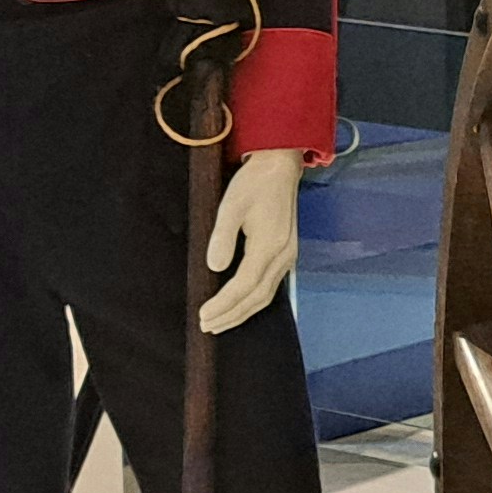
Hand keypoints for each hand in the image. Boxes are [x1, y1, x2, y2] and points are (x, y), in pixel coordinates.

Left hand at [200, 148, 306, 333]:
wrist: (280, 167)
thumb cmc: (254, 183)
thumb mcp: (231, 205)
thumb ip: (223, 238)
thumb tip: (215, 268)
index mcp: (270, 245)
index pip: (244, 285)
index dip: (224, 303)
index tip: (203, 315)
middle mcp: (283, 256)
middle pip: (257, 297)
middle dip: (231, 314)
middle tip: (207, 326)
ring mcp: (288, 256)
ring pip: (266, 296)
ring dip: (242, 312)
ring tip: (220, 322)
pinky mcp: (287, 254)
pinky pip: (270, 287)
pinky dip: (253, 302)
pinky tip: (241, 306)